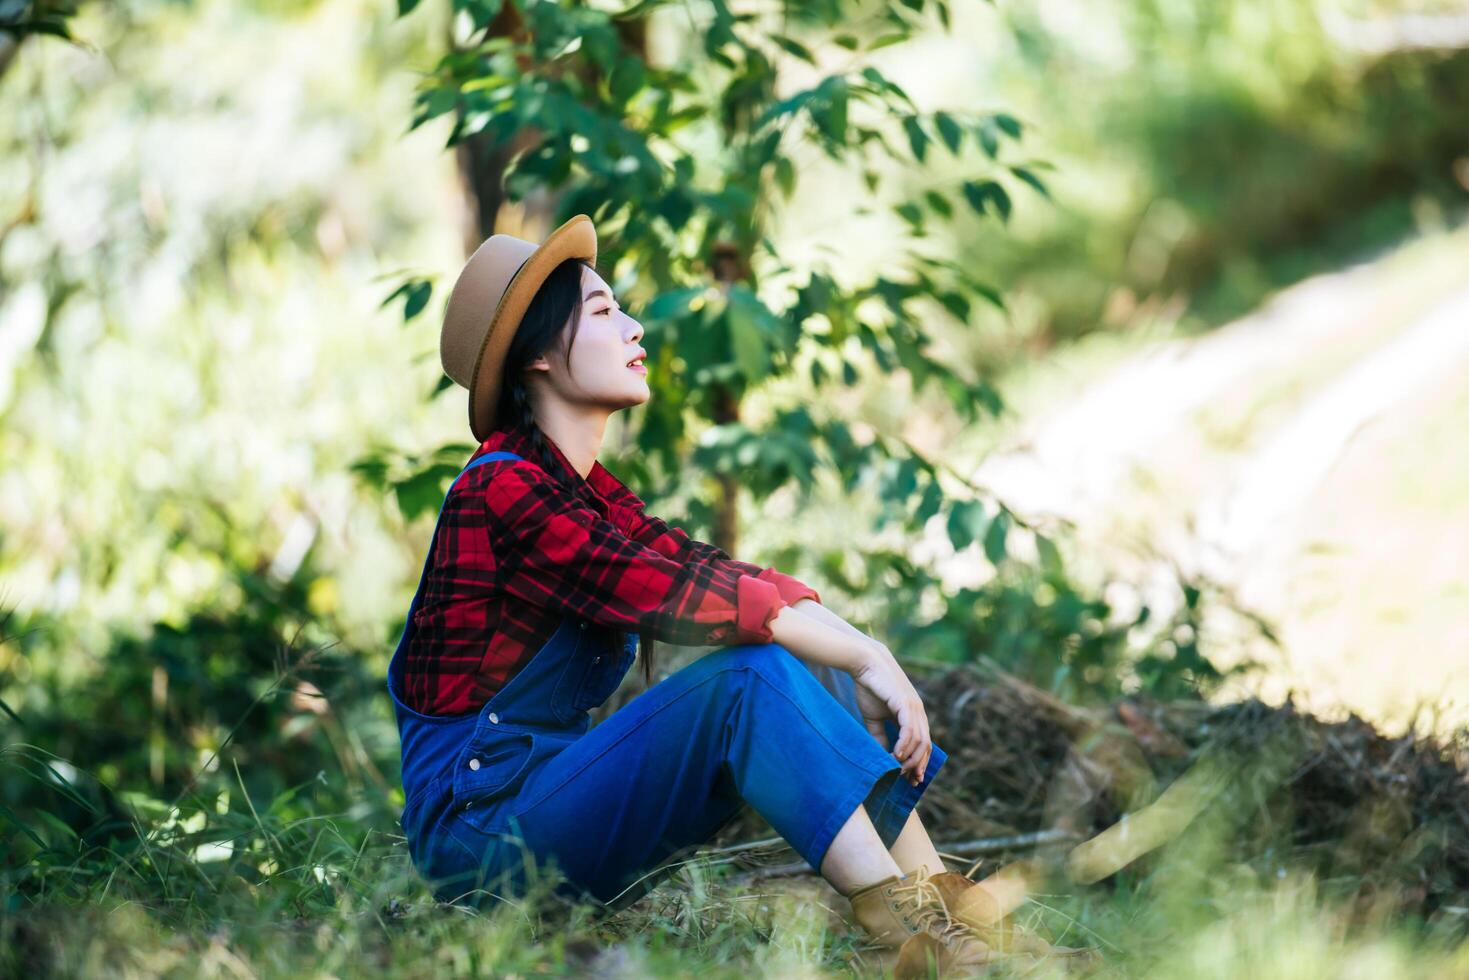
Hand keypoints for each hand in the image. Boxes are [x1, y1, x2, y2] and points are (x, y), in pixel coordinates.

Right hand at [851, 653, 931, 786]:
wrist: (865, 663)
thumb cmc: (870, 687)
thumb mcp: (875, 718)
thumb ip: (880, 736)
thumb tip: (881, 757)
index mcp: (914, 714)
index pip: (923, 743)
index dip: (919, 762)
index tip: (912, 779)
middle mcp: (918, 711)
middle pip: (926, 745)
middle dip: (918, 765)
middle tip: (909, 781)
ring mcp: (914, 707)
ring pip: (920, 740)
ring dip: (910, 758)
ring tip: (898, 769)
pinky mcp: (906, 703)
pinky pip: (910, 730)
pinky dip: (905, 745)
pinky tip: (896, 755)